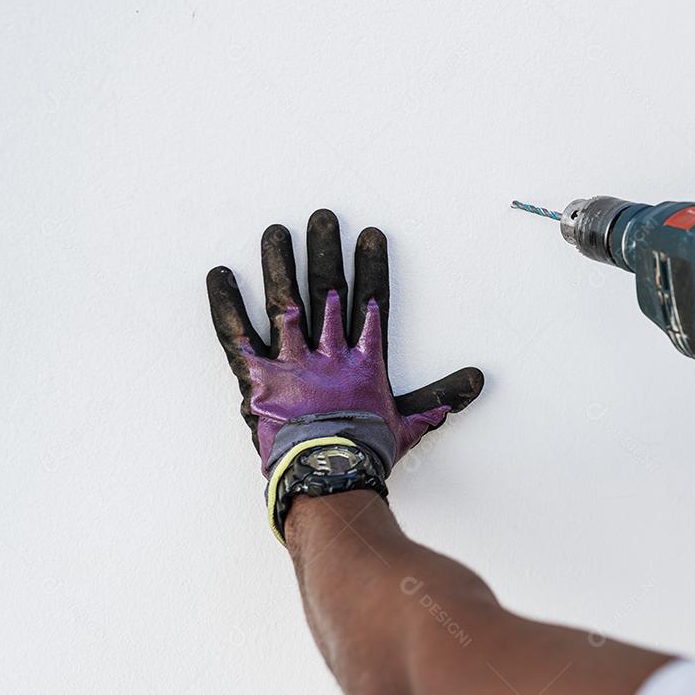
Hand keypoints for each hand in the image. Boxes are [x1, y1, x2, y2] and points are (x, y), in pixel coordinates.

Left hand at [207, 209, 483, 480]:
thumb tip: (476, 382)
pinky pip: (236, 335)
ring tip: (275, 231)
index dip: (371, 268)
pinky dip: (226, 303)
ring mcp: (292, 362)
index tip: (370, 236)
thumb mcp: (408, 425)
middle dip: (324, 252)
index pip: (370, 302)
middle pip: (326, 291)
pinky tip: (219, 274)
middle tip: (322, 218)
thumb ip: (437, 400)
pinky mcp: (258, 377)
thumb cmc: (367, 454)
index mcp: (363, 361)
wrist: (329, 476)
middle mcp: (327, 353)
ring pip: (283, 302)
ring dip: (278, 265)